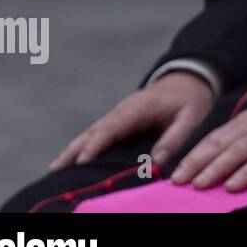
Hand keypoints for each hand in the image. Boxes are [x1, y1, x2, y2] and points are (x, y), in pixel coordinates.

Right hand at [50, 71, 212, 172]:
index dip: (96, 144)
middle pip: (94, 131)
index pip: (112, 127)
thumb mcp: (191, 116)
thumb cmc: (190, 98)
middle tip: (55, 168)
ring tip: (55, 168)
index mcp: (137, 108)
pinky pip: (100, 135)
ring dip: (74, 149)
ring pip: (92, 133)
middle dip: (74, 149)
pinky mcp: (121, 122)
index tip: (82, 160)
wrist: (189, 79)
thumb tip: (157, 160)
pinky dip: (84, 146)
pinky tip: (74, 160)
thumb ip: (175, 137)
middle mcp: (123, 111)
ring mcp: (119, 116)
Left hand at [169, 94, 246, 191]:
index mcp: (246, 120)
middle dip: (197, 162)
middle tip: (179, 180)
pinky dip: (246, 173)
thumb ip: (245, 134)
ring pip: (236, 152)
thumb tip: (221, 155)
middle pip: (220, 144)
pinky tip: (233, 185)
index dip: (194, 154)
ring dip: (216, 168)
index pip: (214, 138)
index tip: (177, 170)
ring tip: (200, 184)